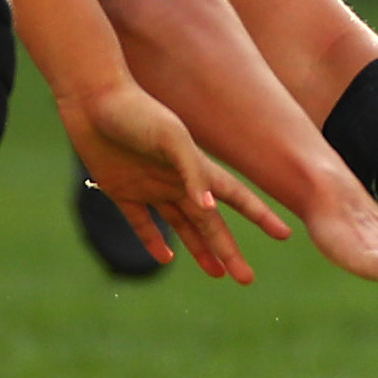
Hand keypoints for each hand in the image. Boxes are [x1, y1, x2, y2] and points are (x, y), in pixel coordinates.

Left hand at [60, 80, 286, 282]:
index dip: (260, 216)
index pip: (237, 198)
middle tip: (246, 279)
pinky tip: (165, 259)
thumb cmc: (137, 112)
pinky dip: (153, 241)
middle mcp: (178, 180)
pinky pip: (142, 223)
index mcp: (196, 167)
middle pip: (211, 224)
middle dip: (230, 251)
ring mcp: (151, 187)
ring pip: (182, 227)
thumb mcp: (171, 139)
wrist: (93, 99)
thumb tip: (210, 210)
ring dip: (200, 251)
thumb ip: (193, 172)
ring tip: (217, 274)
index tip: (284, 234)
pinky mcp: (122, 190)